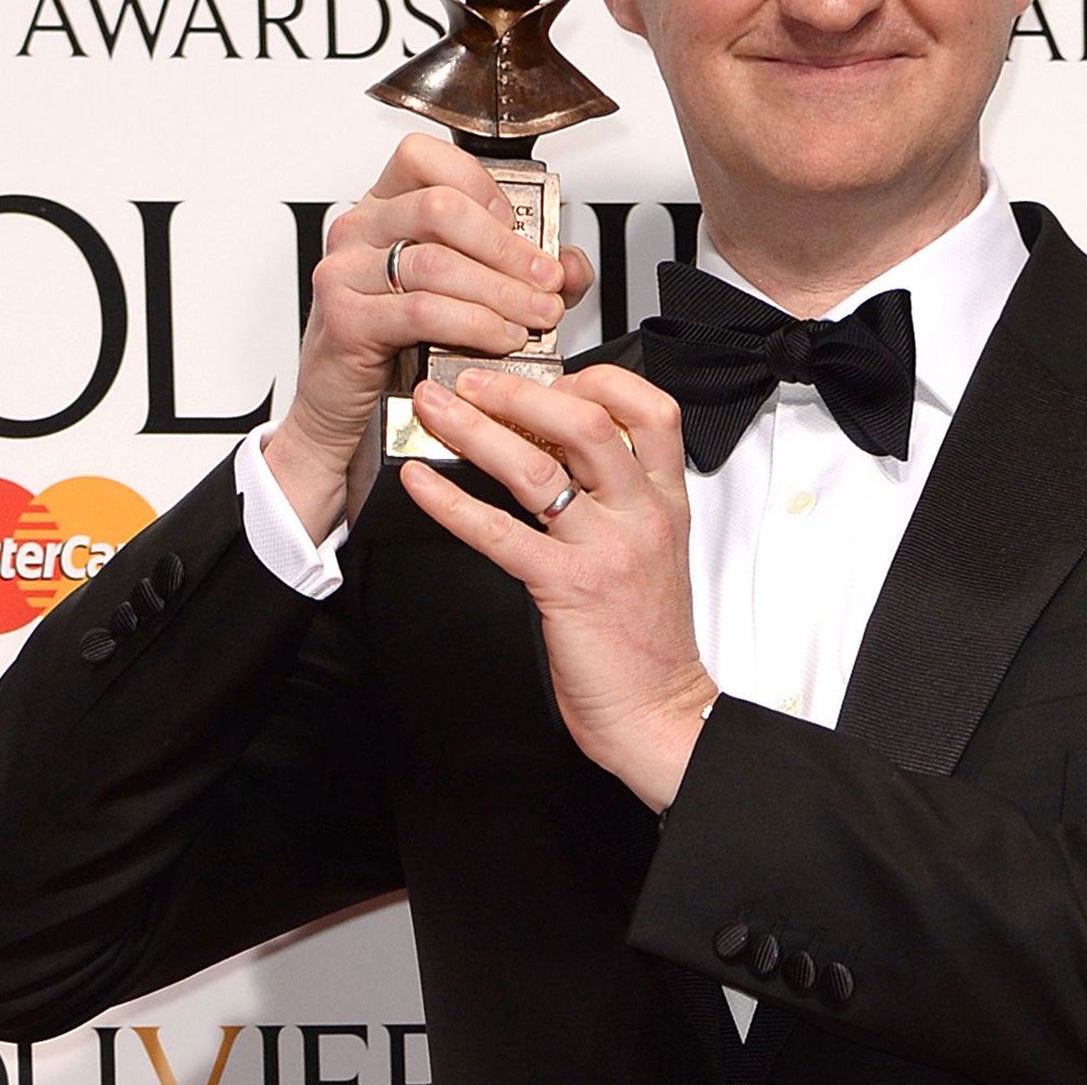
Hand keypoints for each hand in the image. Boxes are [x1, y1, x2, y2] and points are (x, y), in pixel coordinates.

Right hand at [265, 133, 592, 540]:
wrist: (348, 414)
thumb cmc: (398, 348)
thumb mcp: (465, 298)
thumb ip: (522, 274)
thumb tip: (570, 263)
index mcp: (385, 208)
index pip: (428, 159)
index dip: (484, 187)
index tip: (520, 228)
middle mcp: (360, 230)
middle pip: (441, 207)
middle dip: (508, 247)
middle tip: (545, 281)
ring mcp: (346, 272)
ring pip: (436, 262)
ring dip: (501, 291)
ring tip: (535, 316)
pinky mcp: (347, 319)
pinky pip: (422, 310)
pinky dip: (474, 324)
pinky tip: (501, 338)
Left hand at [400, 364, 716, 812]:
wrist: (659, 713)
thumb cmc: (648, 640)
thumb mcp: (655, 551)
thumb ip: (621, 499)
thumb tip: (564, 453)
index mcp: (665, 501)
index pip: (650, 409)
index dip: (597, 380)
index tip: (552, 374)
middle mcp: (641, 514)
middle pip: (586, 421)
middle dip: (519, 389)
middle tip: (472, 378)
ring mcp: (606, 549)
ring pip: (538, 466)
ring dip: (476, 428)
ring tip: (434, 409)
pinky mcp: (567, 588)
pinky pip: (499, 532)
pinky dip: (450, 502)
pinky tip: (420, 484)